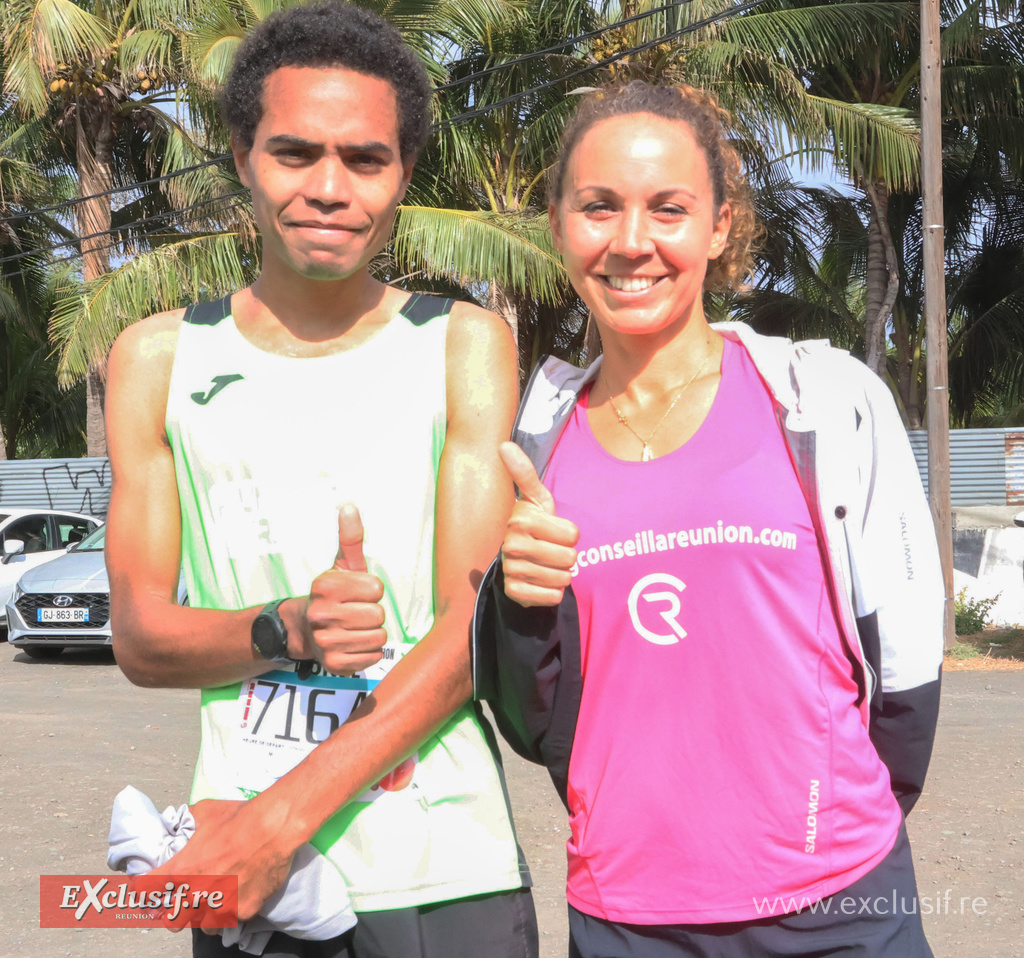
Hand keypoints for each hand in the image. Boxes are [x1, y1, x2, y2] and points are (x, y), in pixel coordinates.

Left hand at [148, 798, 293, 924]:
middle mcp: (196, 893)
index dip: (146, 888)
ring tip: (215, 904)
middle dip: (177, 913)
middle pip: (172, 921)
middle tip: (187, 901)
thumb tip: (180, 823)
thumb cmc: (238, 817)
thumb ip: (187, 821)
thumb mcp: (205, 811)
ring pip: (204, 927)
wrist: (273, 828)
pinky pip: (233, 919)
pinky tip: (240, 898)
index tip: (151, 886)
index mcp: (182, 870)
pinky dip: (234, 911)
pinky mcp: (243, 911)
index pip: (147, 889)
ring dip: (206, 916)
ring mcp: (220, 905)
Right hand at [291, 504, 386, 673]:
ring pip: (378, 637)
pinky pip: (373, 657)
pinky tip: (352, 644)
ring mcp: (326, 640)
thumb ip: (350, 538)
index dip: (372, 591)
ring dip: (371, 634)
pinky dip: (367, 652)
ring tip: (354, 629)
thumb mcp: (342, 565)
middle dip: (372, 614)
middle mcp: (322, 613)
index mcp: (326, 586)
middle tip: (356, 612)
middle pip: (378, 615)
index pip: (377, 589)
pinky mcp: (334, 663)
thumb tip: (349, 506)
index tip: (357, 593)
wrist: (304, 630)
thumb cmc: (333, 595)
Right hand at [498, 441, 578, 606]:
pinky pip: (552, 596)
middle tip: (551, 551)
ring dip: (560, 574)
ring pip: (563, 578)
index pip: (573, 535)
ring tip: (546, 566)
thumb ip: (525, 473)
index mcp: (521, 519)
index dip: (570, 535)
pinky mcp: (514, 592)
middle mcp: (512, 544)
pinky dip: (552, 592)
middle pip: (570, 558)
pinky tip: (541, 582)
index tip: (554, 532)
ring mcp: (511, 570)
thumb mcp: (536, 499)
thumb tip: (503, 444)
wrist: (516, 562)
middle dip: (567, 557)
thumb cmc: (533, 526)